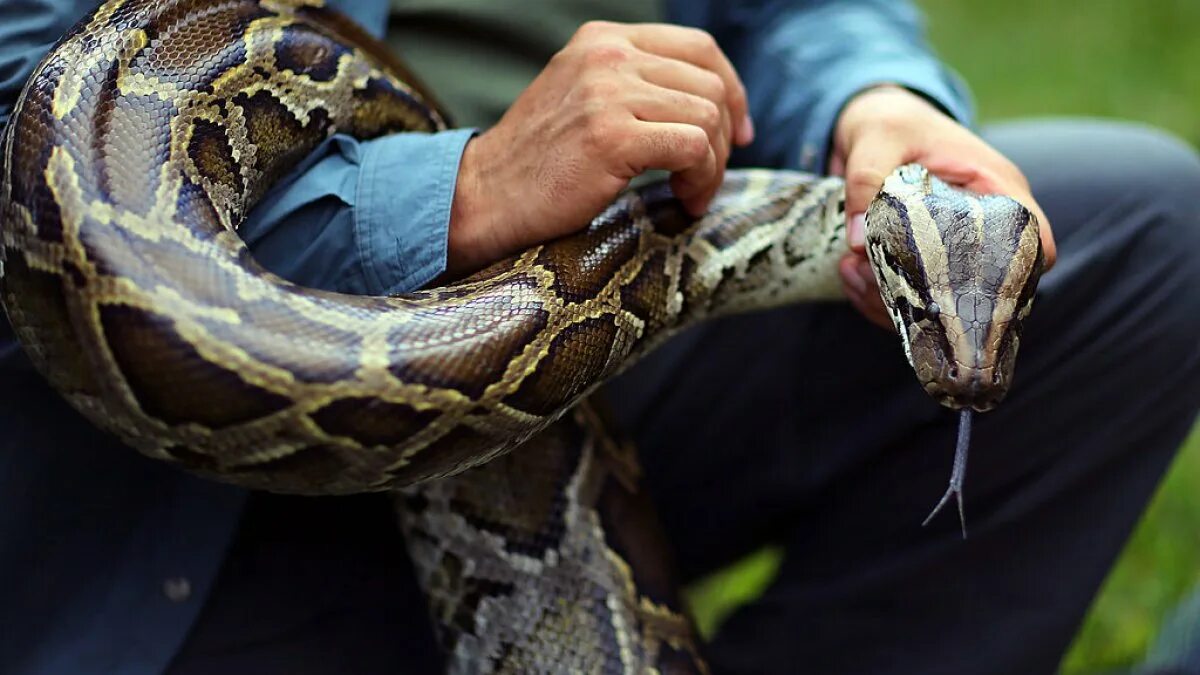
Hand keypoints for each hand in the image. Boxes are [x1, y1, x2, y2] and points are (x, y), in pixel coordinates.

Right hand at [446, 21, 753, 274]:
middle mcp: (608, 55)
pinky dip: (701, 179)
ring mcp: (608, 93)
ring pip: (707, 116)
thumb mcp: (583, 99)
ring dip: (712, 165)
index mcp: (603, 40)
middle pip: (711, 85)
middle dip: (723, 139)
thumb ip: (635, 87)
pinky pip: (693, 148)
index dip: (732, 91)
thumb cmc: (538, 164)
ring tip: (689, 194)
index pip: (700, 48)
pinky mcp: (611, 136)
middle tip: (705, 179)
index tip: (738, 134)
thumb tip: (712, 105)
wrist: (483, 197)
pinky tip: (683, 200)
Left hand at [830, 86, 1055, 327]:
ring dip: (893, 302)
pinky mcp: (919, 263)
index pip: (1033, 240)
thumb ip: (867, 179)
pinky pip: (908, 298)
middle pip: (983, 287)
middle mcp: (980, 225)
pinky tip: (848, 276)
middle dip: (930, 299)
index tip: (969, 291)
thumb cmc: (890, 121)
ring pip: (940, 301)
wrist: (870, 123)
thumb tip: (858, 242)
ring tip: (852, 272)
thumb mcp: (878, 136)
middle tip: (877, 280)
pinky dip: (877, 299)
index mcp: (994, 187)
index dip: (1018, 274)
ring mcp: (950, 248)